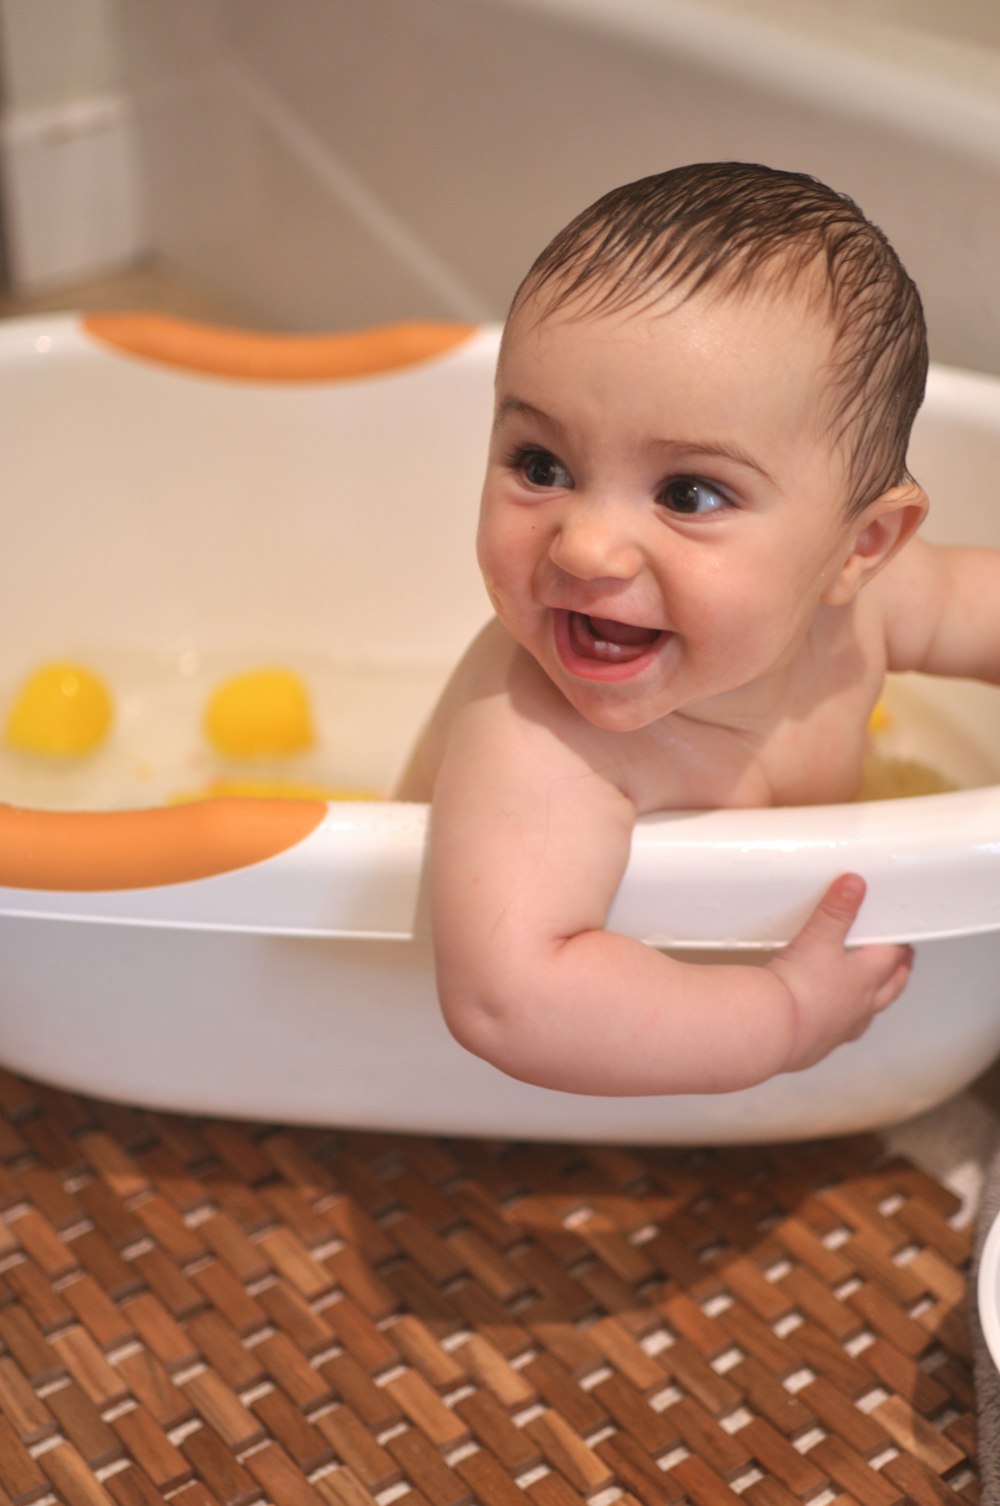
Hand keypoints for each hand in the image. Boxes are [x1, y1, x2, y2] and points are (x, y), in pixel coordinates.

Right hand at [766, 873, 913, 1071]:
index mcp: (866, 977)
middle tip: (903, 964)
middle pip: (890, 987)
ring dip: (875, 1001)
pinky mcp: (820, 1043)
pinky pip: (840, 1032)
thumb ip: (837, 910)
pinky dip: (841, 1024)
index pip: (893, 957)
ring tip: (873, 995)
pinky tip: (830, 1022)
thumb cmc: (800, 989)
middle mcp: (860, 1004)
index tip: (905, 939)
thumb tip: (854, 886)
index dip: (900, 946)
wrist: (773, 1027)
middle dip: (898, 973)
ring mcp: (842, 1026)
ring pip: (869, 1012)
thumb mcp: (818, 937)